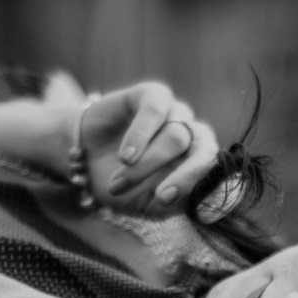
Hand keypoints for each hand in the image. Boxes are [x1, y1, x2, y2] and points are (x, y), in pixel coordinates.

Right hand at [79, 80, 220, 216]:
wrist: (83, 159)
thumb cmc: (120, 184)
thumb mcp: (144, 202)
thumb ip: (170, 202)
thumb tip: (192, 198)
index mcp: (198, 164)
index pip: (214, 172)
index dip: (194, 186)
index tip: (166, 200)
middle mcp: (193, 136)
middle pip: (203, 152)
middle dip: (183, 177)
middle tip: (160, 197)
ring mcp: (176, 113)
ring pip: (176, 137)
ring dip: (146, 165)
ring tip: (118, 184)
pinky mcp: (153, 94)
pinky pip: (156, 111)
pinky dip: (140, 136)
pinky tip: (125, 156)